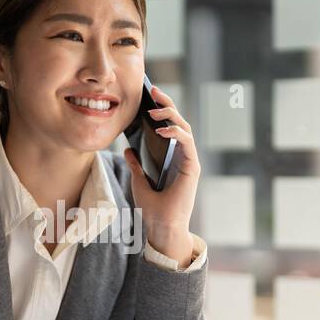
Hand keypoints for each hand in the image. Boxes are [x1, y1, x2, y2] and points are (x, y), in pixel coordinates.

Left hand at [122, 82, 199, 261]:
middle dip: (167, 105)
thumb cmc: (153, 209)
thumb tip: (127, 150)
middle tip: (154, 91)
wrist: (161, 228)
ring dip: (170, 116)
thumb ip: (136, 165)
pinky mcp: (192, 167)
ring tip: (154, 111)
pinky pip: (187, 143)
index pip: (168, 127)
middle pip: (178, 122)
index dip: (160, 110)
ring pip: (185, 128)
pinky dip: (176, 133)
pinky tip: (162, 130)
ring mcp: (189, 161)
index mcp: (171, 158)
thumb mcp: (139, 182)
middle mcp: (182, 156)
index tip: (148, 96)